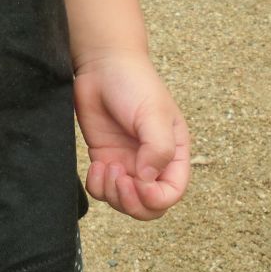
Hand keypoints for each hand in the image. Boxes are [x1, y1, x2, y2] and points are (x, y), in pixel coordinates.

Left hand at [73, 49, 190, 219]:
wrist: (102, 65)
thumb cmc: (134, 84)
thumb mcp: (153, 114)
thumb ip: (158, 149)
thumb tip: (147, 180)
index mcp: (174, 154)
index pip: (172, 193)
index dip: (156, 199)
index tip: (139, 183)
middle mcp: (152, 163)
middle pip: (148, 207)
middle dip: (132, 203)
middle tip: (119, 179)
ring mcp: (127, 162)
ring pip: (123, 202)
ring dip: (113, 194)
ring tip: (107, 167)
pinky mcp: (105, 158)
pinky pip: (102, 189)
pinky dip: (97, 186)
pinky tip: (96, 165)